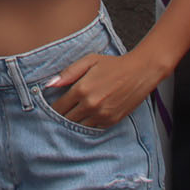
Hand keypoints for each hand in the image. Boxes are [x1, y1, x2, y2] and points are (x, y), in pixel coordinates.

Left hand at [47, 52, 164, 128]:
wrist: (139, 73)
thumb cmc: (113, 65)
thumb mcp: (89, 61)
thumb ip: (68, 73)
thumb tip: (50, 85)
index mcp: (82, 89)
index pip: (59, 106)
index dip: (52, 108)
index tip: (50, 107)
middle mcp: (91, 105)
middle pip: (67, 119)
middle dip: (61, 117)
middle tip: (59, 113)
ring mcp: (102, 115)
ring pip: (79, 126)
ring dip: (74, 122)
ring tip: (72, 116)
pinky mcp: (111, 121)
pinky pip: (92, 128)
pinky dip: (87, 124)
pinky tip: (86, 117)